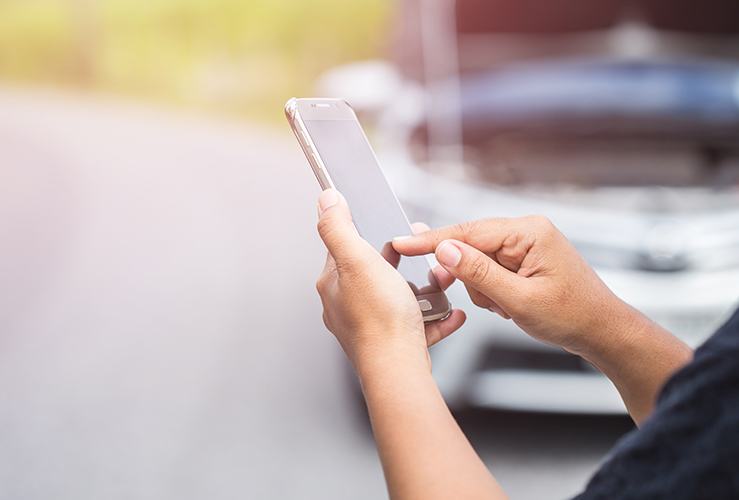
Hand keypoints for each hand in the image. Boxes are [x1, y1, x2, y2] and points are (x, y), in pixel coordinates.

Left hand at [315, 189, 465, 368]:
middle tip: (424, 257)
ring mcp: (370, 326)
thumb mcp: (356, 259)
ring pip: (399, 299)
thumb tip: (326, 199)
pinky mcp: (392, 343)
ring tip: (441, 284)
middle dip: (403, 263)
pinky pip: (418, 325)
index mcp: (334, 284)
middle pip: (376, 273)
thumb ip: (338, 227)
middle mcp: (347, 306)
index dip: (367, 234)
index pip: (344, 248)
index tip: (388, 229)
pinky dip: (436, 318)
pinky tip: (450, 313)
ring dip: (424, 289)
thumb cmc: (379, 317)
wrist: (398, 369)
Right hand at [392, 216, 633, 356]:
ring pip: (477, 262)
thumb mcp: (519, 299)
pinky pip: (490, 270)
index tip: (401, 242)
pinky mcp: (522, 259)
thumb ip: (478, 273)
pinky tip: (510, 305)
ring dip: (484, 289)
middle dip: (471, 278)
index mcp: (528, 232)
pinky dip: (492, 291)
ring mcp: (524, 244)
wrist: (601, 331)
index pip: (468, 232)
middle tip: (493, 301)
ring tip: (509, 307)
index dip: (432, 240)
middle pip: (471, 246)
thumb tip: (445, 250)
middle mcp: (526, 231)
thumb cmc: (572, 316)